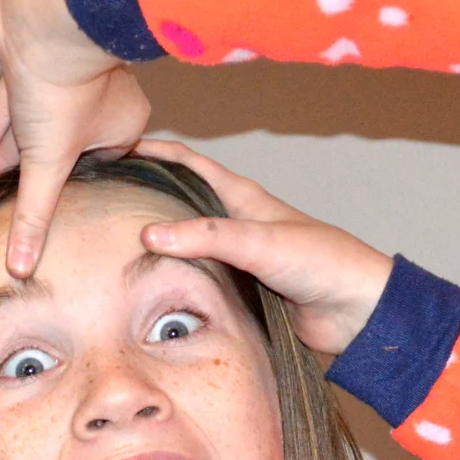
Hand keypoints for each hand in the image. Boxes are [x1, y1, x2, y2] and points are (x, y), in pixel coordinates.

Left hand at [0, 0, 152, 276]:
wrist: (42, 25)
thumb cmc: (64, 87)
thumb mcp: (48, 166)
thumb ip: (35, 216)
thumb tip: (23, 265)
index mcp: (123, 124)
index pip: (97, 168)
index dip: (69, 190)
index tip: (49, 215)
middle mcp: (97, 102)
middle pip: (60, 151)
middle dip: (28, 178)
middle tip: (9, 209)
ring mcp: (62, 83)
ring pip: (32, 131)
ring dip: (6, 160)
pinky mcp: (30, 68)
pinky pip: (13, 109)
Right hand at [134, 139, 394, 355]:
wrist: (356, 312)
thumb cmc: (322, 263)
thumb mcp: (262, 242)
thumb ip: (209, 238)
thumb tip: (149, 234)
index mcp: (243, 198)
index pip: (190, 164)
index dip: (155, 152)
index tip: (115, 148)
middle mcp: (236, 225)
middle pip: (181, 205)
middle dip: (146, 198)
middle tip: (102, 201)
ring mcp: (236, 260)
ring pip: (187, 247)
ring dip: (157, 245)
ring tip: (111, 246)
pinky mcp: (239, 293)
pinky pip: (199, 282)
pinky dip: (174, 280)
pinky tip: (149, 289)